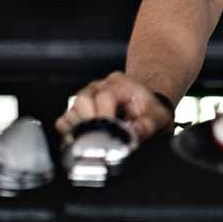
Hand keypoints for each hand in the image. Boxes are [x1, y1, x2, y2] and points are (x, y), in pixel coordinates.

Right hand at [55, 71, 173, 140]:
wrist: (144, 106)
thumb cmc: (149, 109)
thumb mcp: (157, 116)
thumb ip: (146, 126)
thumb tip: (130, 138)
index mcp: (120, 84)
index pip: (105, 97)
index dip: (105, 116)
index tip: (109, 134)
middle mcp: (99, 87)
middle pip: (83, 100)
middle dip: (91, 122)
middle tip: (101, 138)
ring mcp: (86, 97)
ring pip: (72, 110)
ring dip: (80, 128)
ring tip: (96, 139)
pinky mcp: (78, 110)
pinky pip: (65, 120)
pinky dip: (71, 132)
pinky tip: (85, 139)